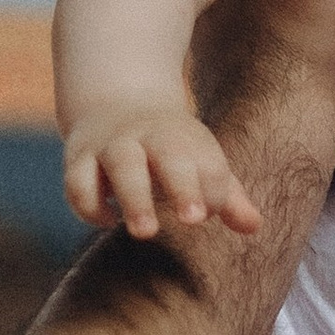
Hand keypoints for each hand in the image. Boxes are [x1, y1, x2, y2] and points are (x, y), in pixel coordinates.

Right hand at [64, 105, 261, 239]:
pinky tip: (108, 220)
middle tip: (194, 221)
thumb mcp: (200, 161)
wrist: (116, 101)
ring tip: (146, 232)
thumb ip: (227, 196)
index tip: (210, 213)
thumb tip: (254, 227)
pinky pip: (79, 183)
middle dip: (183, 186)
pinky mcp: (79, 159)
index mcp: (186, 138)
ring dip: (134, 198)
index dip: (213, 189)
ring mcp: (113, 146)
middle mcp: (150, 138)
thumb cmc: (170, 148)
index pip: (209, 164)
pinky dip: (91, 206)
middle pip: (169, 156)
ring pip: (122, 166)